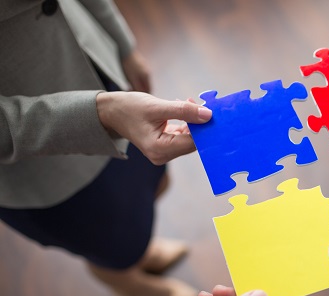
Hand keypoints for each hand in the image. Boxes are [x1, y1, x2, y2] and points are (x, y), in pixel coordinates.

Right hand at [96, 92, 211, 164]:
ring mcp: (164, 152)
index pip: (192, 142)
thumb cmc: (129, 108)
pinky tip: (185, 107)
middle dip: (200, 123)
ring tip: (190, 102)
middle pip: (192, 142)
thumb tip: (208, 115)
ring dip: (194, 120)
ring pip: (189, 138)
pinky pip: (183, 135)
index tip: (213, 111)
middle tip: (204, 103)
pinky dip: (187, 122)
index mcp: (160, 149)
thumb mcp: (157, 106)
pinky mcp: (165, 145)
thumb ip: (183, 110)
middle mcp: (163, 155)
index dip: (205, 127)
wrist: (111, 112)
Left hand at [122, 50, 151, 92]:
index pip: (149, 90)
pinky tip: (130, 79)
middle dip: (140, 91)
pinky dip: (136, 80)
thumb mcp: (131, 79)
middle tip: (132, 94)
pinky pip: (140, 75)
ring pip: (143, 80)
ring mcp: (144, 68)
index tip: (137, 99)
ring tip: (129, 87)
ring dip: (138, 85)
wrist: (125, 50)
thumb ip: (137, 88)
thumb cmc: (128, 65)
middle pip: (146, 85)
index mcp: (147, 77)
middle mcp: (148, 72)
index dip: (144, 96)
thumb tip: (140, 96)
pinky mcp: (140, 64)